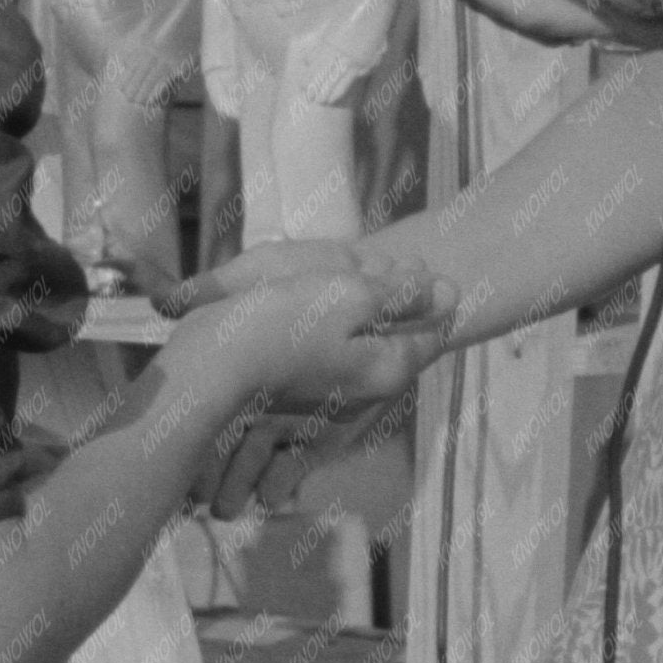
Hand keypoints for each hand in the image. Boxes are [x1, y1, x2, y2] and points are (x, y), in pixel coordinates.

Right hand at [164, 240, 455, 411]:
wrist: (211, 370)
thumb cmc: (282, 324)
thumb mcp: (350, 296)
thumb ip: (403, 296)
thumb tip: (451, 291)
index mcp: (390, 368)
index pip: (436, 329)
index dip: (429, 291)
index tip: (409, 264)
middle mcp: (372, 391)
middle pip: (401, 337)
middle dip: (396, 300)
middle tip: (373, 266)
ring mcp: (339, 398)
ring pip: (368, 345)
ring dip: (362, 313)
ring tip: (340, 282)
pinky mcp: (309, 395)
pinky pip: (337, 355)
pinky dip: (334, 330)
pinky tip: (310, 309)